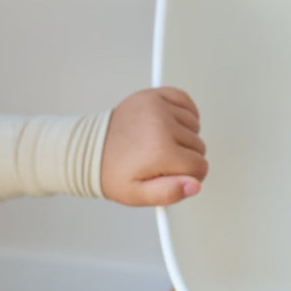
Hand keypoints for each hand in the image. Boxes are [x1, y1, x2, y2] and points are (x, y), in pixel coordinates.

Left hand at [100, 87, 207, 205]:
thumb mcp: (137, 195)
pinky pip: (185, 100)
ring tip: (160, 144)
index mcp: (160, 151)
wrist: (90, 150)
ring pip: (194, 125)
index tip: (174, 176)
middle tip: (160, 162)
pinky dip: (184, 113)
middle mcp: (161, 125)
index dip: (189, 177)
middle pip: (198, 146)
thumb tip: (194, 185)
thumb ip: (168, 193)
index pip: (199, 167)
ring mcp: (157, 107)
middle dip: (184, 157)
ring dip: (183, 136)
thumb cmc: (112, 172)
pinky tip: (171, 126)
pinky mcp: (154, 95)